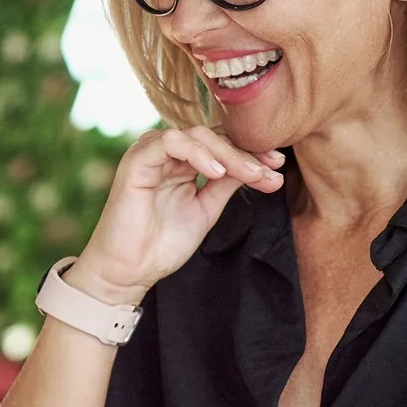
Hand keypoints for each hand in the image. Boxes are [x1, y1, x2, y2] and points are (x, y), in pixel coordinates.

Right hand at [74, 128, 284, 303]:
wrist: (129, 271)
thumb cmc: (161, 245)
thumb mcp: (206, 211)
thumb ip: (226, 185)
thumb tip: (261, 168)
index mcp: (183, 163)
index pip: (220, 145)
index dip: (250, 153)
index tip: (277, 167)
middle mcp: (167, 154)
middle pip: (212, 137)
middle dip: (245, 152)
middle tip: (270, 169)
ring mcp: (151, 155)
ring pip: (195, 135)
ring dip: (227, 152)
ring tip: (250, 174)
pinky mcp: (137, 161)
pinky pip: (169, 143)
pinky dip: (197, 153)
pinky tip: (217, 172)